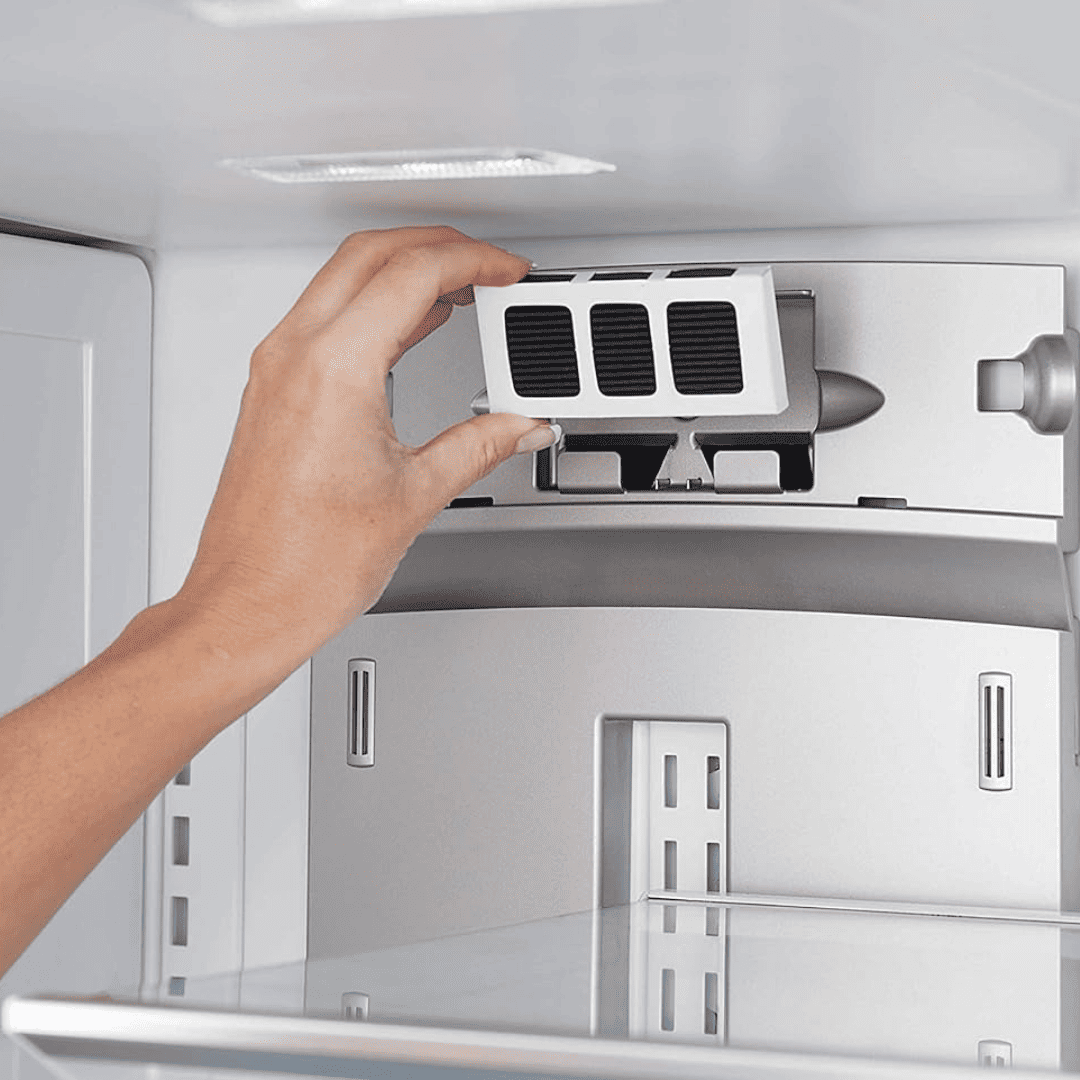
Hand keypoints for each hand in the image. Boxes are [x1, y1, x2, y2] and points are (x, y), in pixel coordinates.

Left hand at [172, 226, 551, 678]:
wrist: (247, 605)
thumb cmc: (305, 565)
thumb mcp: (416, 495)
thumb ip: (480, 445)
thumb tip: (519, 425)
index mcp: (334, 370)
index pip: (412, 274)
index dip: (472, 261)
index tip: (505, 271)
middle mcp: (293, 356)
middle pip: (370, 253)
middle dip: (435, 245)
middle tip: (485, 264)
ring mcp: (274, 370)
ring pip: (340, 276)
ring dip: (400, 268)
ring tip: (456, 288)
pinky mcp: (269, 390)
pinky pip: (322, 315)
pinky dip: (370, 302)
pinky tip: (406, 325)